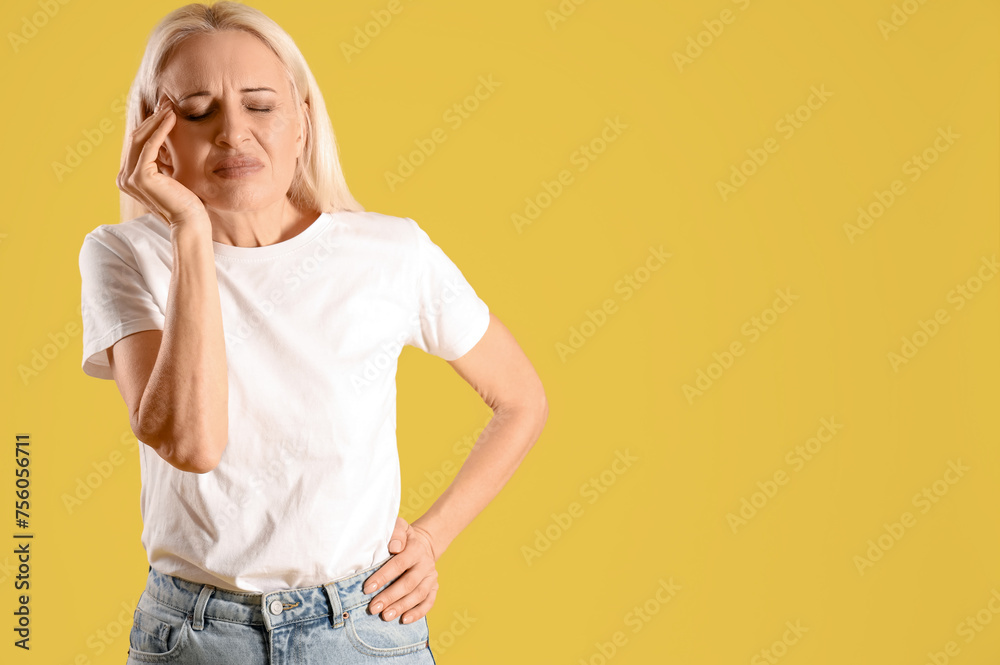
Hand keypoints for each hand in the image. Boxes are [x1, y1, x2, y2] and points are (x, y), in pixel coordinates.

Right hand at [117, 93, 207, 227]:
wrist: (190, 221)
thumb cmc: (185, 201)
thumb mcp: (169, 175)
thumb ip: (160, 160)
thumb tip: (163, 137)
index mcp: (128, 177)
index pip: (137, 144)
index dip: (150, 124)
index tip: (164, 109)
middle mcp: (123, 178)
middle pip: (136, 139)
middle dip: (152, 118)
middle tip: (167, 102)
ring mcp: (129, 178)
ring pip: (141, 140)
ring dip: (157, 121)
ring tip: (170, 106)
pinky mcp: (140, 177)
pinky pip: (150, 146)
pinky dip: (161, 130)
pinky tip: (172, 118)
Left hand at [364, 516, 440, 623]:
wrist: (422, 543)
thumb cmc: (403, 537)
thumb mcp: (399, 527)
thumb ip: (395, 533)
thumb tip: (394, 547)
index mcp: (416, 548)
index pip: (399, 564)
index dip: (383, 577)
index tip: (367, 588)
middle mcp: (425, 564)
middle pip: (409, 583)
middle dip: (390, 597)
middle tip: (373, 607)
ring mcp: (431, 576)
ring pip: (419, 595)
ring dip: (401, 607)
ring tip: (385, 616)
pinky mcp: (434, 587)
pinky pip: (429, 602)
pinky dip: (418, 613)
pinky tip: (404, 620)